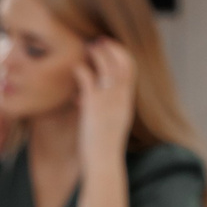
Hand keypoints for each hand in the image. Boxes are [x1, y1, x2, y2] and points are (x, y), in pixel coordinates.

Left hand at [74, 38, 137, 163]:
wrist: (104, 164)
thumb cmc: (103, 149)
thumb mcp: (109, 125)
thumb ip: (104, 109)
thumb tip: (86, 98)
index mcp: (126, 102)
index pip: (131, 69)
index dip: (121, 54)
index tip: (109, 47)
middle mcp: (121, 98)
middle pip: (122, 62)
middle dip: (111, 48)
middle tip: (97, 41)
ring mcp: (108, 101)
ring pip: (107, 66)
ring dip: (97, 53)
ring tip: (86, 48)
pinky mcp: (94, 106)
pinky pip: (88, 78)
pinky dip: (81, 69)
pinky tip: (75, 69)